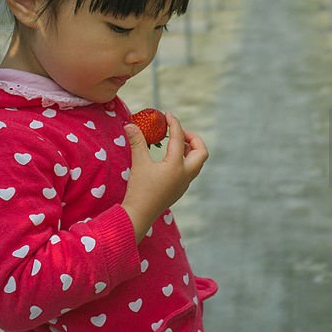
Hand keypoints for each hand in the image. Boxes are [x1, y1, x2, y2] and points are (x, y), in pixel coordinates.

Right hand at [121, 112, 207, 242]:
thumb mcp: (139, 163)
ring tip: (173, 144)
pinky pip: (189, 170)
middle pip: (201, 152)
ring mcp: (184, 183)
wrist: (139, 215)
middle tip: (177, 134)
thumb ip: (137, 142)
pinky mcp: (179, 189)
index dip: (174, 123)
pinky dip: (184, 160)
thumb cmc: (140, 190)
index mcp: (177, 166)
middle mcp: (185, 174)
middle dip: (193, 139)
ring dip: (189, 150)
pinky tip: (169, 159)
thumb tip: (130, 125)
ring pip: (197, 162)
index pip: (179, 138)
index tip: (167, 115)